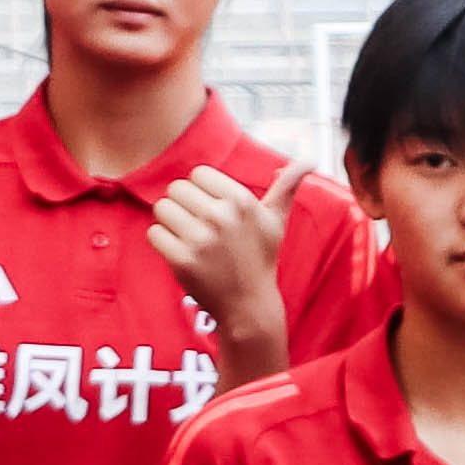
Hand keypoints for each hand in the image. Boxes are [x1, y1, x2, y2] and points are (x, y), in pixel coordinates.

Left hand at [145, 167, 293, 351]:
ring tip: (189, 238)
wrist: (248, 304)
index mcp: (242, 201)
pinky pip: (154, 233)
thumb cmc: (260, 257)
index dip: (203, 192)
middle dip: (184, 205)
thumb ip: (288, 187)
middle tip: (200, 227)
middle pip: (176, 188)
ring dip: (171, 223)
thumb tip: (311, 160)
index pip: (198, 174)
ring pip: (162, 208)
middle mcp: (221, 217)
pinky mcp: (181, 260)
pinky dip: (162, 242)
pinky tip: (181, 252)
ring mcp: (200, 240)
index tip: (215, 211)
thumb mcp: (276, 221)